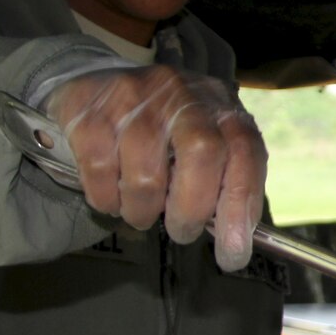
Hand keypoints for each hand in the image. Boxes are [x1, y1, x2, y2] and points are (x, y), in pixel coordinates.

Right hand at [46, 66, 266, 270]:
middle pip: (202, 154)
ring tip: (141, 212)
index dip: (241, 205)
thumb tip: (234, 241)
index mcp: (219, 106)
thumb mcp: (202, 141)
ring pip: (146, 175)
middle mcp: (181, 94)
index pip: (245, 151)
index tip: (232, 253)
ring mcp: (134, 97)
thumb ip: (221, 181)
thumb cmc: (161, 128)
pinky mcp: (90, 110)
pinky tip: (112, 197)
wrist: (95, 80)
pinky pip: (101, 172)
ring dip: (143, 212)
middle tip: (181, 231)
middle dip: (191, 209)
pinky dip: (106, 199)